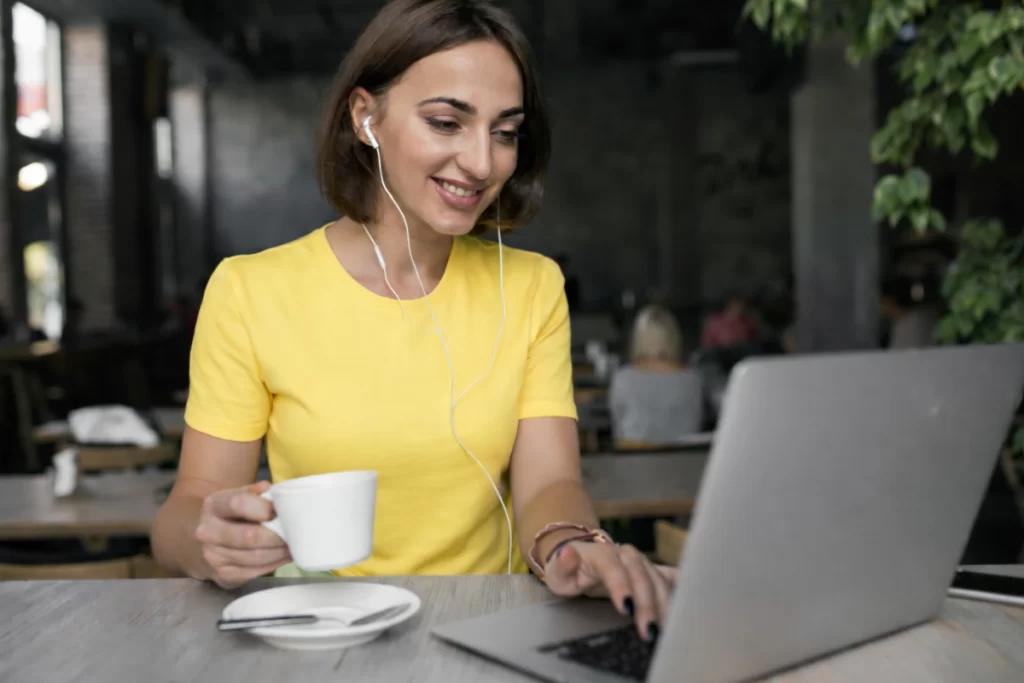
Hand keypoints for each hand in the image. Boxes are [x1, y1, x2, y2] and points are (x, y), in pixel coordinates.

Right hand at [194, 481, 291, 588]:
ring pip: (255, 556)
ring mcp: (213, 556)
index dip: (263, 507)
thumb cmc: (231, 515)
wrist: (202, 542)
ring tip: (294, 545)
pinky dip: (274, 564)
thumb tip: (270, 489)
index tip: (280, 511)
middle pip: (249, 536)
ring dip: (280, 552)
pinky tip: (284, 556)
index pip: (238, 503)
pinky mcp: (223, 575)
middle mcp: (208, 531)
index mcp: (213, 505)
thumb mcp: (237, 496)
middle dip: (277, 536)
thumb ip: (255, 492)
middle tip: (296, 533)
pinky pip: (255, 571)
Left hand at [542, 540, 676, 640]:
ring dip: (664, 605)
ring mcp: (642, 562)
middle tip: (649, 631)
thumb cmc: (568, 570)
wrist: (581, 558)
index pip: (613, 567)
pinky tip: (690, 603)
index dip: (621, 586)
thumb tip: (566, 552)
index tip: (626, 608)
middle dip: (647, 604)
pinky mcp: (651, 571)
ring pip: (658, 580)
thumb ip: (562, 565)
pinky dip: (680, 589)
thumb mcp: (557, 571)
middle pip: (640, 576)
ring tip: (666, 630)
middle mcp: (626, 555)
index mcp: (602, 553)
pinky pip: (669, 578)